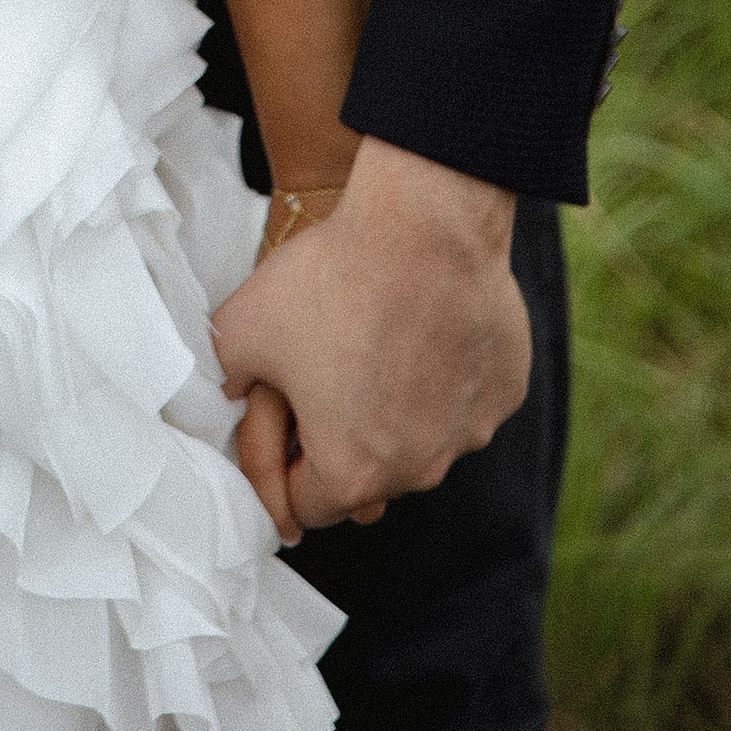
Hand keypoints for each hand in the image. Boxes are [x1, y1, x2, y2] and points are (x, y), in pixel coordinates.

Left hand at [209, 136, 528, 532]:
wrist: (421, 226)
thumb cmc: (330, 282)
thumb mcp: (240, 330)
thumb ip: (227, 379)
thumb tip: (228, 397)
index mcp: (352, 474)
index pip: (306, 504)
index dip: (281, 468)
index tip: (280, 427)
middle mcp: (419, 470)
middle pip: (368, 476)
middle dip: (340, 441)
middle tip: (323, 381)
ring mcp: (469, 434)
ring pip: (421, 439)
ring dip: (395, 411)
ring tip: (371, 344)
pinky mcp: (504, 394)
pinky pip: (463, 398)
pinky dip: (442, 377)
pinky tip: (421, 326)